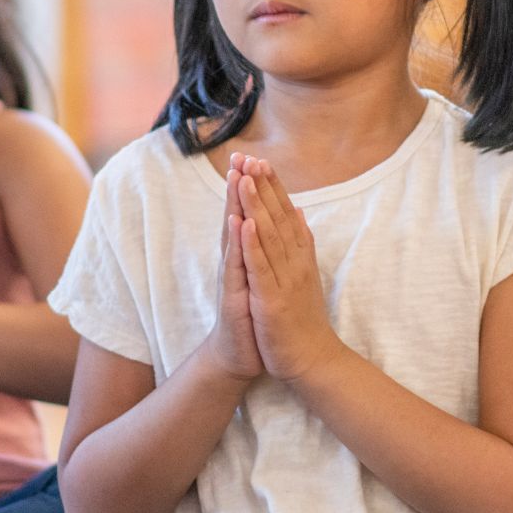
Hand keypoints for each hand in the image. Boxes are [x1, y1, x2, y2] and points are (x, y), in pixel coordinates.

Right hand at [200, 159, 265, 383]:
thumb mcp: (263, 279)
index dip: (250, 188)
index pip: (248, 215)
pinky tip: (238, 224)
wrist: (241, 356)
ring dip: (235, 206)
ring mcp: (234, 278)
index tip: (253, 157)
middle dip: (238, 187)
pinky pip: (237, 266)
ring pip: (234, 236)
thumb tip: (278, 224)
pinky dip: (238, 244)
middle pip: (237, 218)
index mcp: (247, 256)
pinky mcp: (235, 296)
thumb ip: (266, 251)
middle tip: (238, 156)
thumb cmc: (254, 317)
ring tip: (235, 178)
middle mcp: (237, 262)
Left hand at [233, 155, 343, 381]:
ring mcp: (284, 279)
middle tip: (251, 157)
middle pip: (277, 217)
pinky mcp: (272, 299)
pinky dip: (253, 244)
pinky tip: (245, 223)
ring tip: (246, 178)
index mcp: (299, 256)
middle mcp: (294, 262)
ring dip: (256, 205)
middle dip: (263, 186)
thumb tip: (300, 212)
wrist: (311, 360)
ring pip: (269, 235)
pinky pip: (261, 267)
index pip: (285, 214)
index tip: (261, 160)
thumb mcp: (302, 275)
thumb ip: (300, 243)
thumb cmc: (302, 318)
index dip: (273, 187)